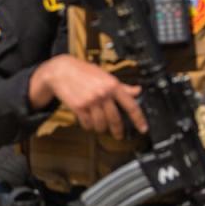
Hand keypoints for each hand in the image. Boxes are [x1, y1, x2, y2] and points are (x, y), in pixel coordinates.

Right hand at [29, 55, 146, 138]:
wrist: (61, 71)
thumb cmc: (83, 71)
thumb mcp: (105, 75)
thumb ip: (122, 86)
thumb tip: (137, 90)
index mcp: (112, 85)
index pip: (131, 105)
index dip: (139, 119)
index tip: (143, 128)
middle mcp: (103, 94)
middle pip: (115, 119)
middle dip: (118, 130)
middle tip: (119, 135)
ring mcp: (90, 101)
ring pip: (101, 124)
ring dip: (101, 128)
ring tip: (100, 126)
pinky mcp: (79, 107)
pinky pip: (87, 124)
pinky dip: (89, 126)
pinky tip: (89, 121)